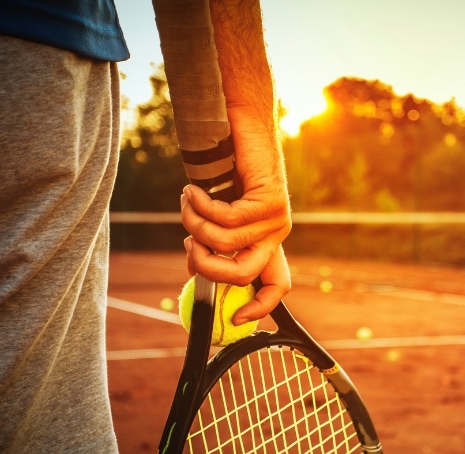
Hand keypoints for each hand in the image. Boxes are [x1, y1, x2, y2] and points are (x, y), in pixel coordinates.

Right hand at [180, 118, 291, 321]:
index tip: (236, 319)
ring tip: (187, 202)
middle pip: (243, 275)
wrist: (242, 124)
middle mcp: (276, 234)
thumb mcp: (217, 212)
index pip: (276, 285)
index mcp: (266, 241)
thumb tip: (194, 269)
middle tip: (188, 243)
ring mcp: (277, 218)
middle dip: (206, 266)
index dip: (261, 307)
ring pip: (226, 243)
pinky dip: (201, 206)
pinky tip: (193, 190)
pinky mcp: (271, 200)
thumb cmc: (226, 167)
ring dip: (195, 224)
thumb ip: (213, 240)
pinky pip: (226, 219)